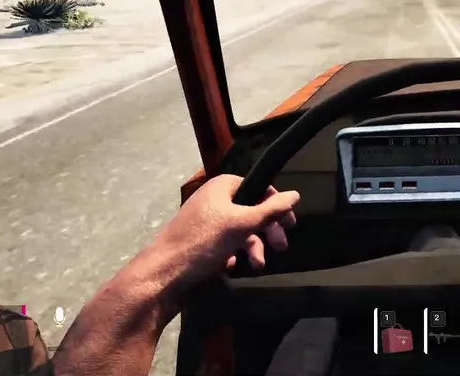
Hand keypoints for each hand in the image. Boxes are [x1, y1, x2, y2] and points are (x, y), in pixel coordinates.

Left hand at [163, 174, 299, 273]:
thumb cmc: (204, 241)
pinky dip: (232, 255)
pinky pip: (224, 245)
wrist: (164, 273)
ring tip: (258, 266)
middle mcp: (213, 200)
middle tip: (281, 247)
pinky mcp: (199, 242)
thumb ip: (271, 210)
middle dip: (266, 231)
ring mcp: (205, 222)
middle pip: (250, 211)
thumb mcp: (243, 224)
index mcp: (221, 186)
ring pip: (238, 231)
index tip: (290, 224)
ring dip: (252, 248)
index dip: (275, 205)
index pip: (258, 187)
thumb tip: (296, 195)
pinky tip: (231, 267)